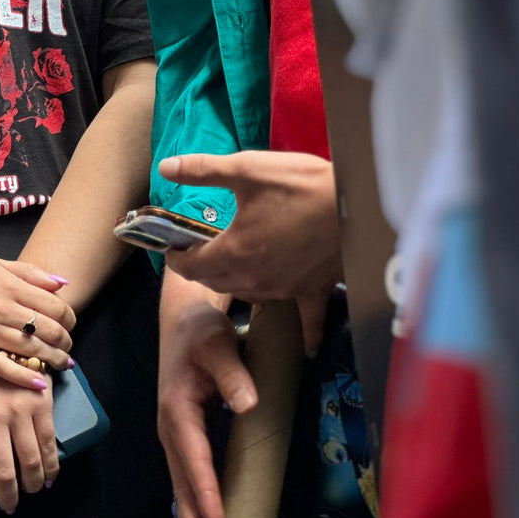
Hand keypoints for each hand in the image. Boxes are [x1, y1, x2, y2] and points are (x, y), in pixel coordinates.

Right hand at [0, 254, 75, 389]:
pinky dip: (23, 377)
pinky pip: (2, 367)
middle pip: (48, 329)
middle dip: (65, 341)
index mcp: (11, 285)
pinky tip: (39, 384)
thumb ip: (30, 272)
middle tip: (67, 348)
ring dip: (53, 360)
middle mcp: (3, 308)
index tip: (70, 325)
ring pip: (31, 349)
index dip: (69, 318)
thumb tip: (63, 282)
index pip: (55, 305)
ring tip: (62, 365)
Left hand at [0, 360, 56, 517]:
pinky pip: (48, 446)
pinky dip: (51, 468)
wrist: (10, 333)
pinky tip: (48, 477)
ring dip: (30, 486)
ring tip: (29, 491)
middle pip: (2, 474)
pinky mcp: (42, 405)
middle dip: (7, 498)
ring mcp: (19, 412)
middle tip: (8, 506)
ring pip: (28, 464)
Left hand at [157, 151, 341, 354]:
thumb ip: (202, 170)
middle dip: (201, 269)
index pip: (192, 266)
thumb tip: (165, 167)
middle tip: (197, 252)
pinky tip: (306, 349)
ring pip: (248, 295)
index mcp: (234, 251)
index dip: (177, 259)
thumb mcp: (245, 169)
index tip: (172, 249)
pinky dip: (303, 332)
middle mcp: (255, 278)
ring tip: (231, 268)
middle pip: (216, 282)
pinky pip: (306, 320)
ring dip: (234, 284)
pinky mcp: (313, 290)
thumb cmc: (298, 183)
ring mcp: (285, 288)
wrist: (353, 201)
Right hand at [159, 273, 255, 517]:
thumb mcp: (217, 340)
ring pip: (182, 479)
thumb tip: (248, 403)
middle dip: (193, 515)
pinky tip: (203, 517)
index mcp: (178, 407)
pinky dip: (194, 497)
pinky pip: (188, 472)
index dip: (206, 489)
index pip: (194, 456)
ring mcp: (175, 432)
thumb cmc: (201, 329)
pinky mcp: (183, 433)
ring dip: (191, 512)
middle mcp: (171, 426)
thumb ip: (232, 371)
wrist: (183, 318)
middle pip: (182, 478)